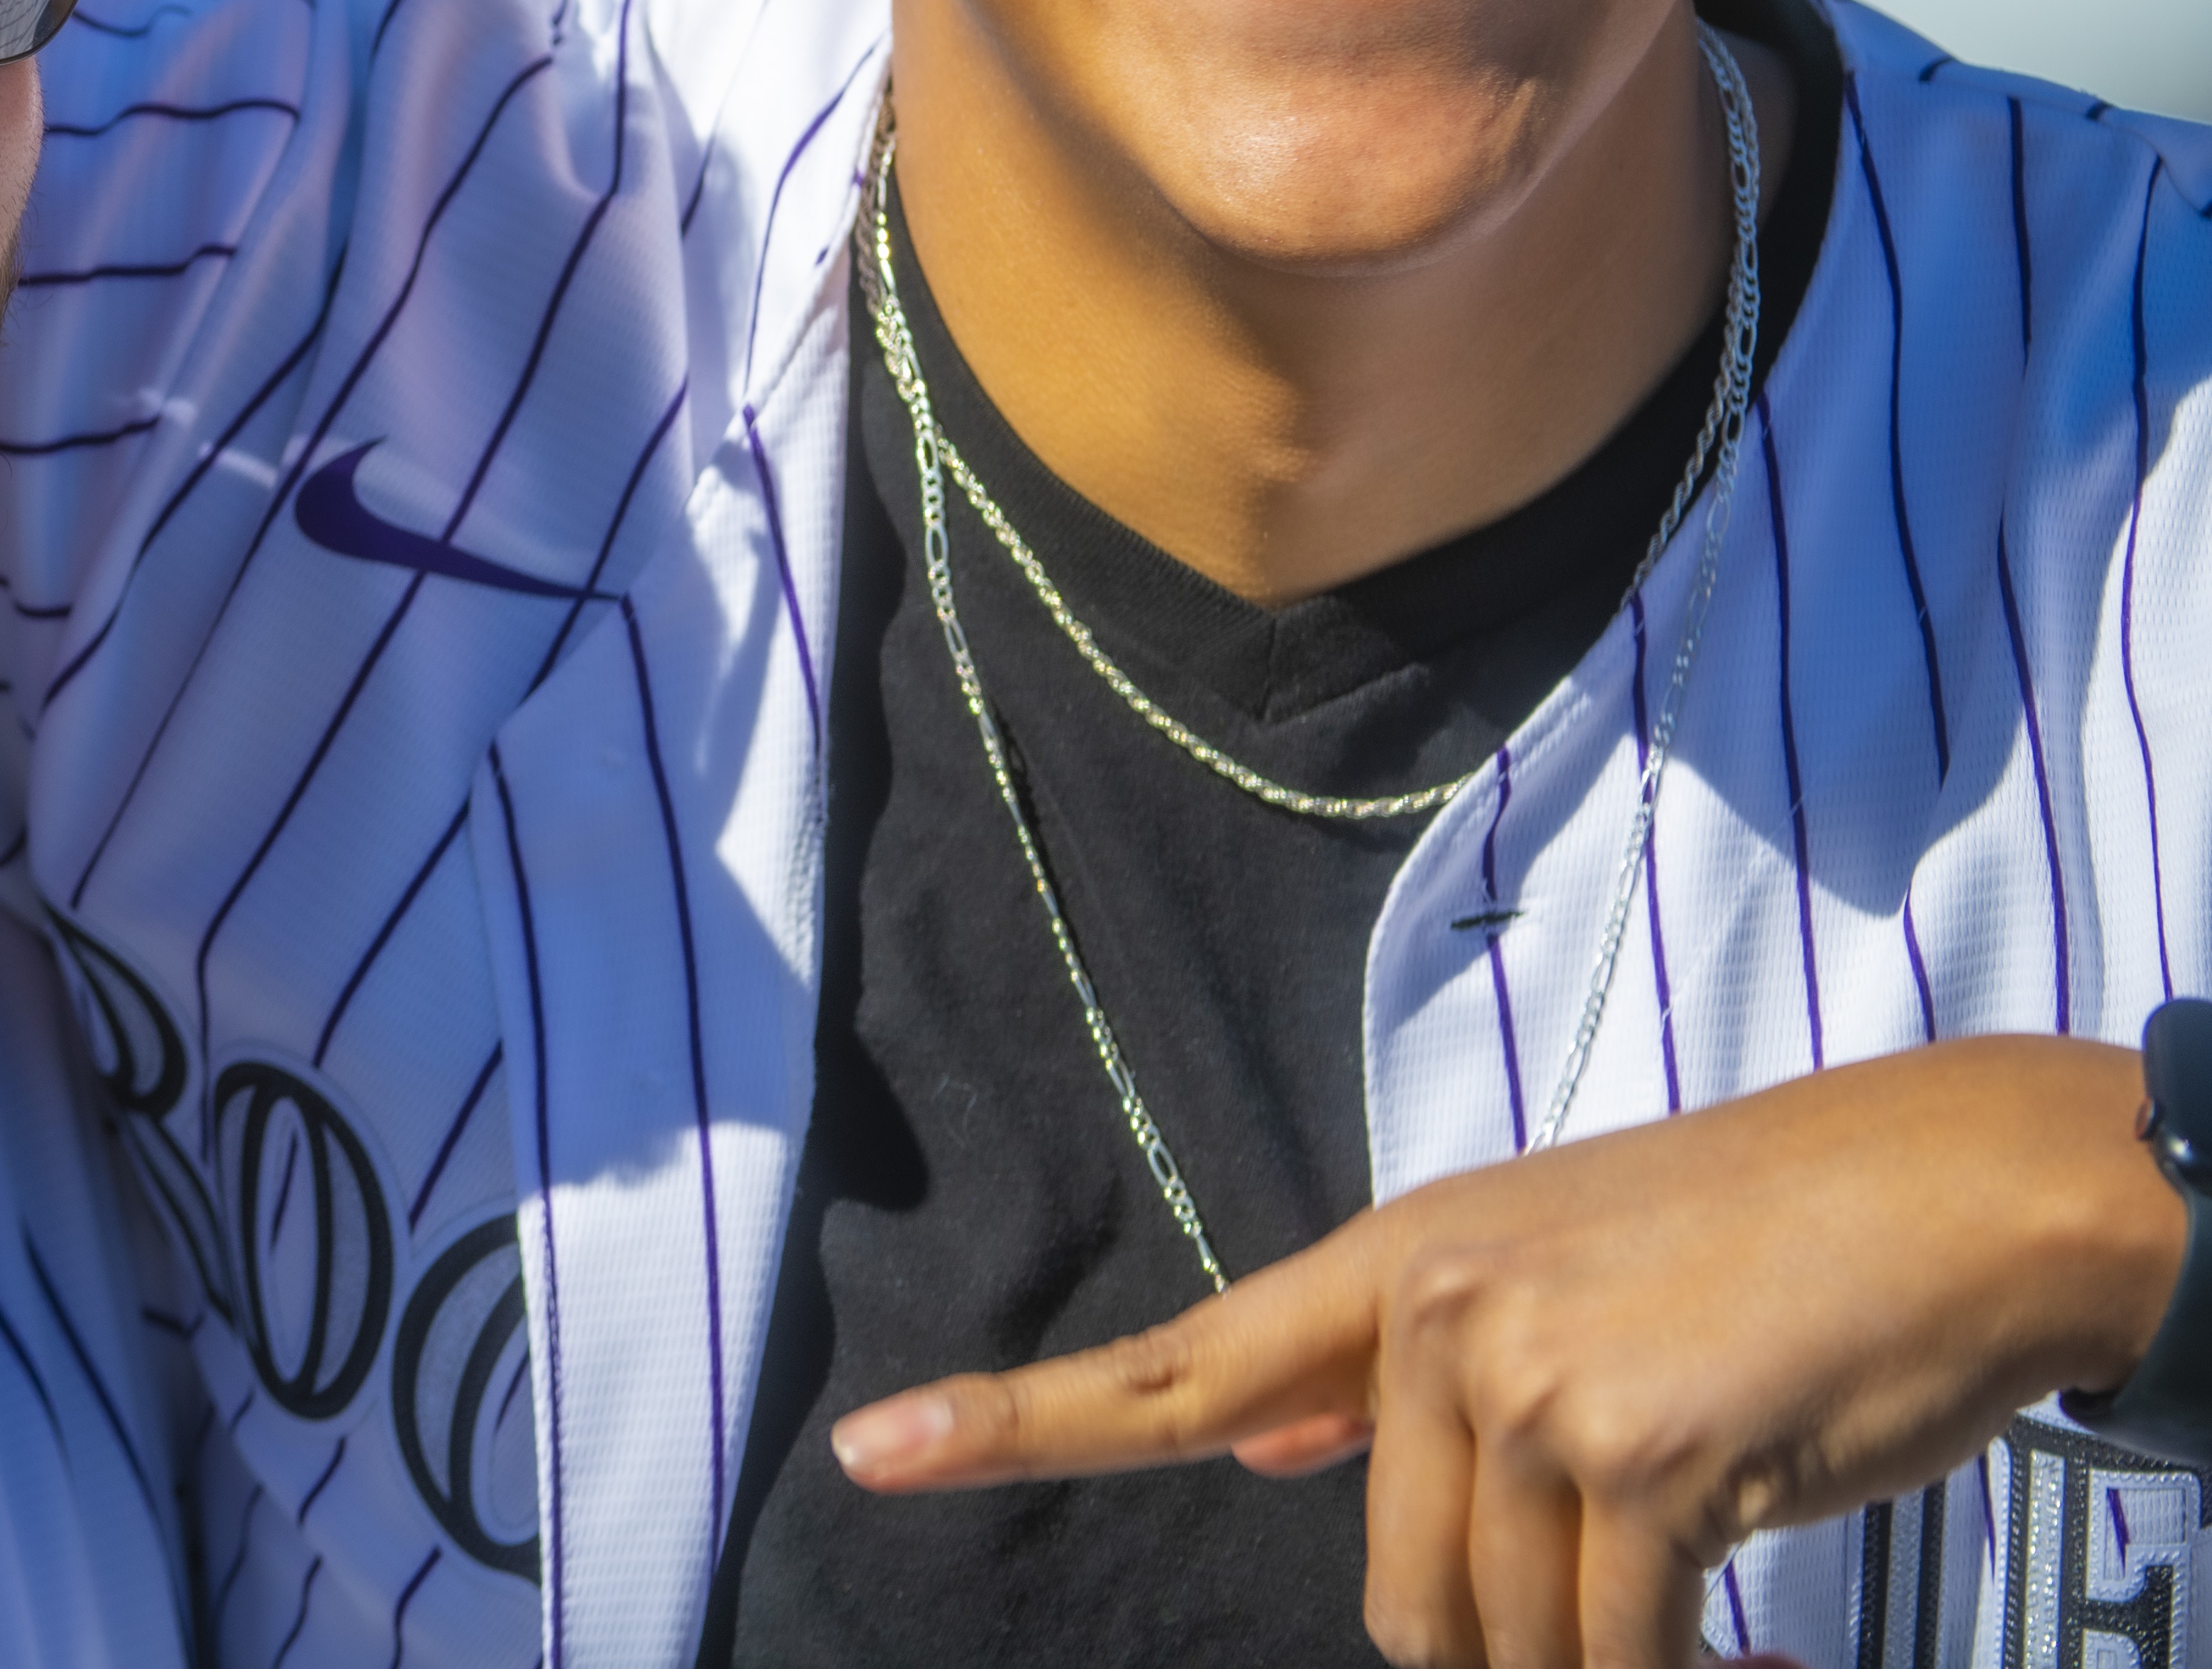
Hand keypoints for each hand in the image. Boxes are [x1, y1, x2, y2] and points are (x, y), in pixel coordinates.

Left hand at [828, 1036, 2182, 1668]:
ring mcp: (1516, 1377)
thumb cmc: (1760, 1254)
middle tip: (1634, 1565)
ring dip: (1603, 1656)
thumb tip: (1255, 1443)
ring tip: (1700, 1559)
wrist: (1947, 1194)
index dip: (1011, 1420)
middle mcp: (1425, 1312)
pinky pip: (1607, 1660)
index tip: (869, 1452)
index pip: (1173, 1365)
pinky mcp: (1623, 1452)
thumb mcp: (1543, 1279)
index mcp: (1393, 1266)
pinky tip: (1743, 1630)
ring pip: (1503, 1640)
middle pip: (1396, 1596)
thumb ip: (1382, 1374)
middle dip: (1509, 1631)